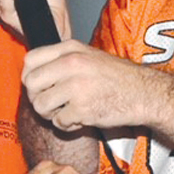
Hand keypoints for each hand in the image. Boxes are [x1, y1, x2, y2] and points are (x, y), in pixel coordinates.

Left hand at [22, 39, 155, 131]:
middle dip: (36, 97)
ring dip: (50, 114)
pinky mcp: (83, 109)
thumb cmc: (117, 76)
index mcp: (70, 49)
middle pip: (31, 84)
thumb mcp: (88, 55)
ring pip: (41, 105)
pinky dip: (67, 125)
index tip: (37, 86)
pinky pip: (58, 122)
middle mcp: (71, 64)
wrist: (145, 93)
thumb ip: (61, 60)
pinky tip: (79, 118)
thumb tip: (32, 73)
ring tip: (65, 111)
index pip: (30, 60)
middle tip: (49, 103)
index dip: (29, 76)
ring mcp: (76, 86)